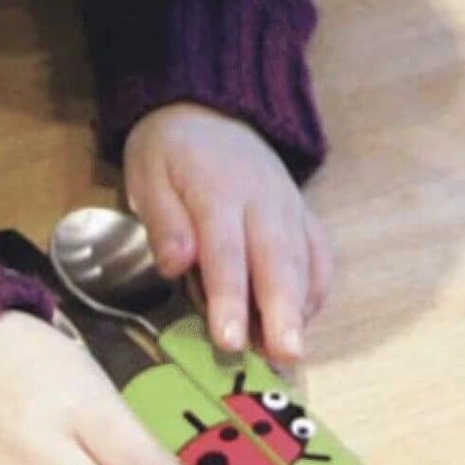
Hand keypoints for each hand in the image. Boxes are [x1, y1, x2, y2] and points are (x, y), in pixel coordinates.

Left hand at [124, 102, 331, 365]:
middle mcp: (261, 199)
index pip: (225, 250)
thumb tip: (175, 264)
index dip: (228, 297)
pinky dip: (317, 285)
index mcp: (216, 190)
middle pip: (276, 259)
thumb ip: (163, 221)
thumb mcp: (147, 175)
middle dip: (281, 311)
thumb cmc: (169, 150)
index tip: (229, 340)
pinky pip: (317, 249)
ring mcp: (287, 204)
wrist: (208, 107)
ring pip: (302, 258)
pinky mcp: (301, 210)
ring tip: (295, 352)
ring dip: (301, 306)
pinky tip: (305, 318)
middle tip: (286, 357)